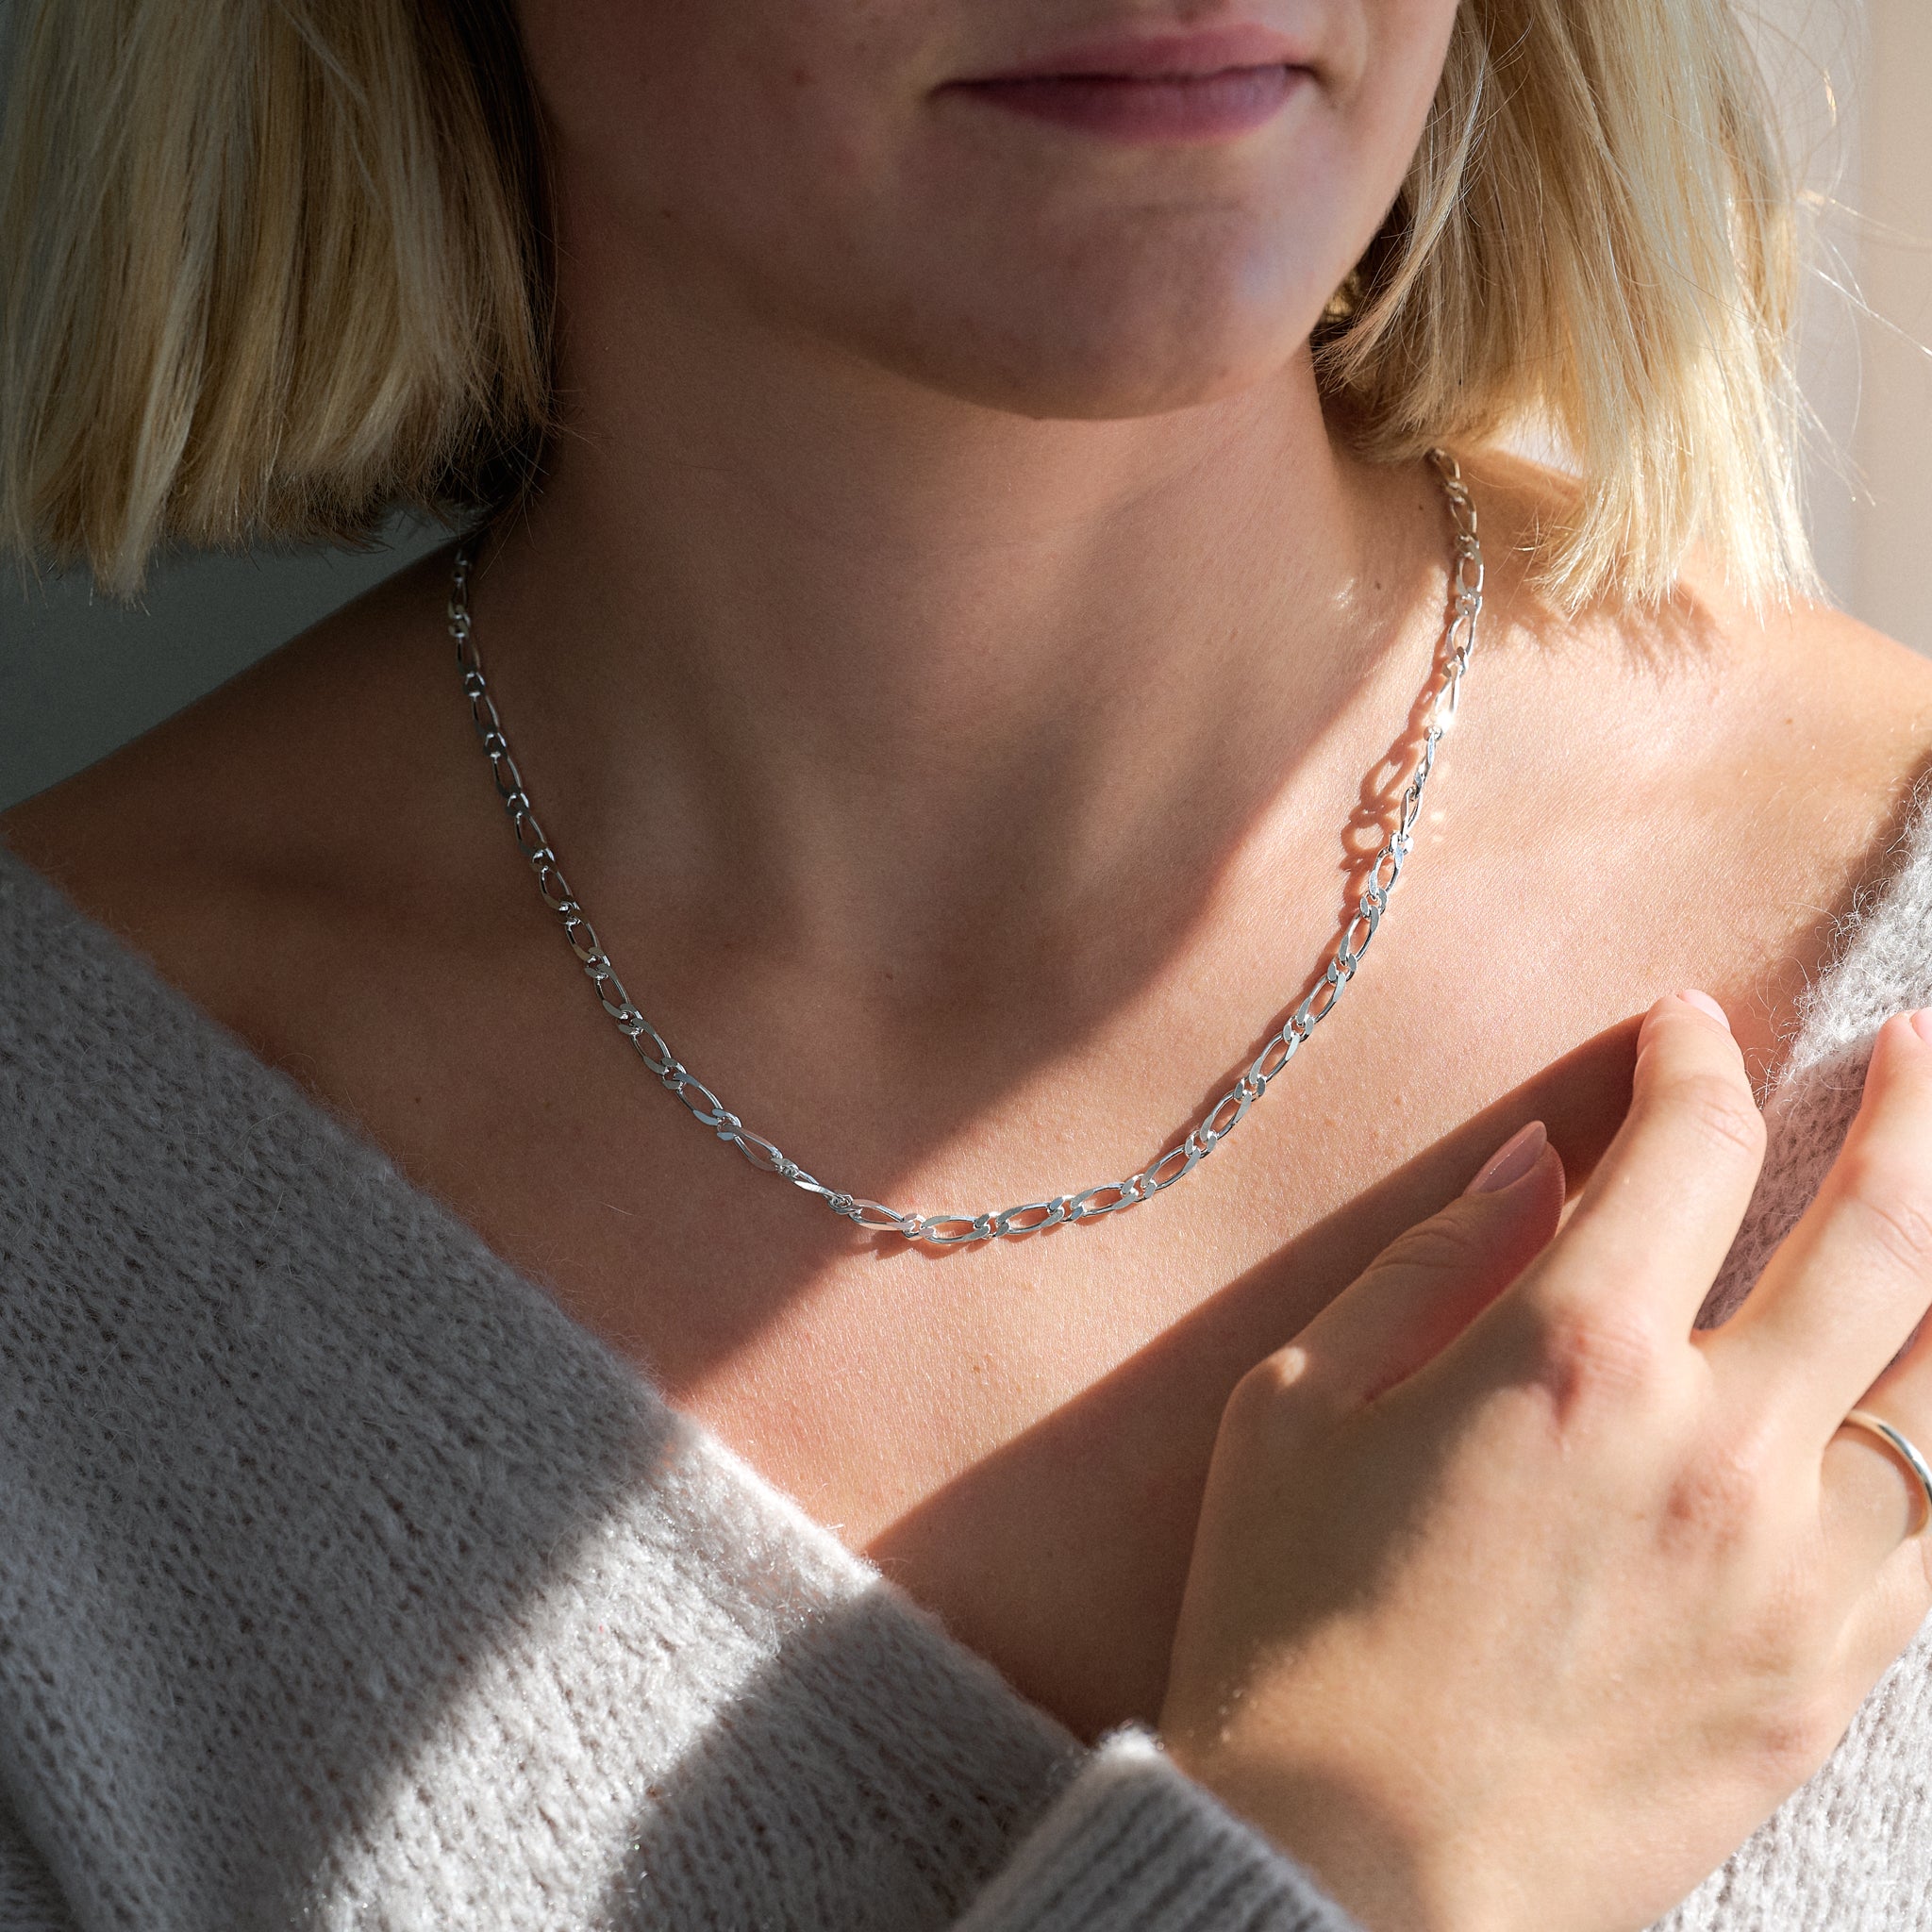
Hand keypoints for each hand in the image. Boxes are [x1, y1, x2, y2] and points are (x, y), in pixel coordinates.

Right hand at [1159, 993, 1931, 1931]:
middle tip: (1917, 1041)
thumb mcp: (1296, 1410)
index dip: (1695, 1061)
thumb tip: (1535, 1163)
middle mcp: (1715, 1440)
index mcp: (1568, 1356)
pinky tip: (1924, 1391)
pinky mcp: (1826, 1676)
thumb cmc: (1292, 1631)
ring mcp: (1797, 1567)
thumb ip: (1429, 1264)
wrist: (1348, 1877)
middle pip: (1883, 1228)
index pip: (1687, 1148)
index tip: (1687, 1027)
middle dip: (1912, 1106)